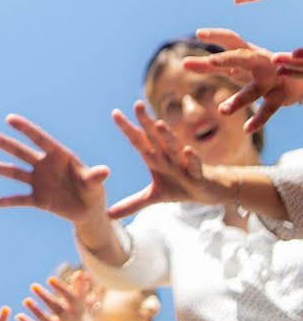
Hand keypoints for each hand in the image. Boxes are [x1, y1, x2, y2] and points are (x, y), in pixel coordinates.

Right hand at [0, 114, 110, 223]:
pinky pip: (20, 199)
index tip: (9, 118)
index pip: (39, 139)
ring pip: (15, 173)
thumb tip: (104, 171)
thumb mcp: (95, 183)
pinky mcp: (37, 199)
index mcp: (58, 155)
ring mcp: (38, 181)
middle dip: (2, 143)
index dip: (25, 129)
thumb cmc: (93, 190)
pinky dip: (9, 201)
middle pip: (20, 151)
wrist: (89, 210)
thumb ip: (95, 177)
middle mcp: (44, 165)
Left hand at [15, 274, 90, 320]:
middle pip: (56, 308)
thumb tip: (79, 273)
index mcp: (76, 308)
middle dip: (45, 297)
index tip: (50, 279)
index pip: (69, 296)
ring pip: (46, 320)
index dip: (60, 288)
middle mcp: (68, 319)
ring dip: (35, 310)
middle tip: (33, 286)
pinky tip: (19, 315)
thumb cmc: (76, 314)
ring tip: (26, 300)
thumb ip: (79, 288)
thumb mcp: (80, 301)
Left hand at [107, 102, 232, 218]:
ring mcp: (184, 164)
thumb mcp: (154, 197)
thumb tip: (108, 215)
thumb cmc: (181, 187)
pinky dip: (192, 159)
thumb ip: (132, 203)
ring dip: (167, 136)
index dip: (128, 128)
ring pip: (175, 148)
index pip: (139, 141)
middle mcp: (169, 157)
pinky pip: (195, 166)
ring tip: (158, 124)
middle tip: (137, 105)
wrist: (211, 192)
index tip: (115, 113)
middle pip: (155, 138)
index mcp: (157, 158)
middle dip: (146, 122)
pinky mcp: (198, 175)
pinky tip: (189, 151)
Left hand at [183, 28, 302, 131]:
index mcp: (247, 53)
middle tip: (209, 62)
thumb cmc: (258, 71)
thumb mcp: (235, 67)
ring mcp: (272, 79)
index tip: (198, 33)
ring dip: (239, 99)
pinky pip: (269, 109)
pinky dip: (259, 119)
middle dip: (227, 59)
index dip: (216, 35)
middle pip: (243, 58)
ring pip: (255, 88)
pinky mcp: (280, 96)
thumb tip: (183, 63)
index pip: (231, 39)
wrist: (299, 79)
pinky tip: (246, 129)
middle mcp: (260, 62)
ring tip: (222, 111)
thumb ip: (210, 66)